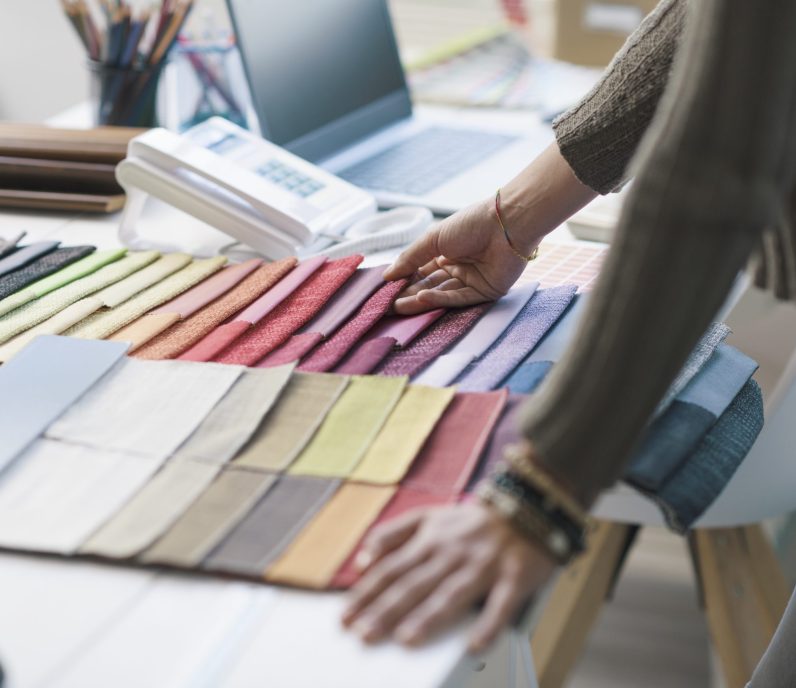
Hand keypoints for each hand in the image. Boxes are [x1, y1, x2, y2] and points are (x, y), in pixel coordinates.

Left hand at [341, 501, 556, 652]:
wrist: (526, 503)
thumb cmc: (471, 520)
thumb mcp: (427, 516)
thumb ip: (392, 534)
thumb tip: (362, 560)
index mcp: (429, 541)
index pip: (390, 570)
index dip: (367, 593)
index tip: (345, 617)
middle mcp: (452, 554)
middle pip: (415, 584)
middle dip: (387, 609)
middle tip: (364, 635)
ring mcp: (483, 566)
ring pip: (452, 593)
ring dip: (429, 616)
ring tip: (406, 638)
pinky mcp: (515, 577)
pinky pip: (501, 603)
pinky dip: (489, 624)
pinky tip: (475, 644)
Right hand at [384, 199, 538, 314]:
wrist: (506, 222)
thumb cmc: (471, 223)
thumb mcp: (433, 238)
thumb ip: (410, 258)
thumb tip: (387, 275)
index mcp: (447, 253)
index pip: (421, 271)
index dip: (404, 280)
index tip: (384, 290)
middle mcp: (458, 268)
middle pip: (429, 286)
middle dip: (408, 295)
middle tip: (386, 305)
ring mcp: (472, 282)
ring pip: (441, 294)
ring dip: (420, 300)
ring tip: (397, 305)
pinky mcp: (485, 293)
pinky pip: (459, 298)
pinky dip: (440, 299)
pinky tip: (422, 297)